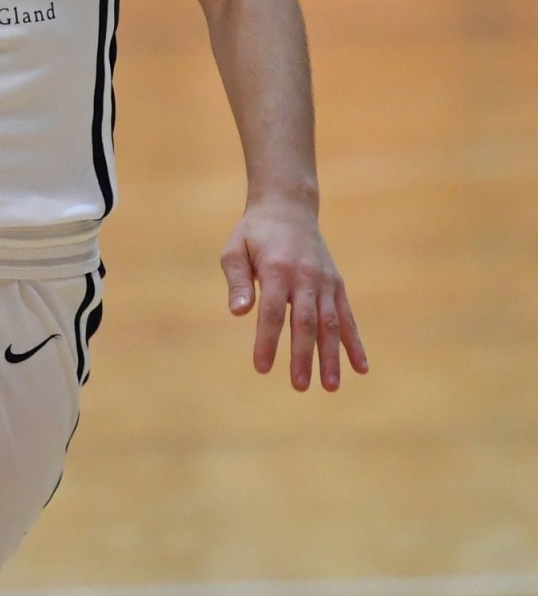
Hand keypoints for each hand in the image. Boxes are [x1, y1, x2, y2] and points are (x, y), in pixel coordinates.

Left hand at [221, 196, 367, 390]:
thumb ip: (237, 281)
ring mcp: (325, 282)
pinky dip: (355, 343)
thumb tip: (238, 313)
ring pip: (331, 324)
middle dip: (303, 356)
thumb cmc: (254, 234)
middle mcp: (306, 277)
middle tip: (299, 386)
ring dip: (332, 357)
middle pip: (305, 322)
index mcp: (277, 269)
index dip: (268, 341)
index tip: (262, 367)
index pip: (273, 312)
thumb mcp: (235, 250)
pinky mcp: (337, 285)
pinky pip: (348, 317)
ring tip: (329, 387)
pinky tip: (361, 368)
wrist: (288, 208)